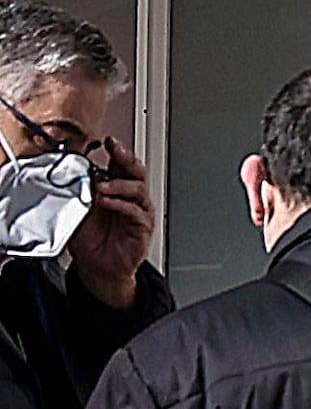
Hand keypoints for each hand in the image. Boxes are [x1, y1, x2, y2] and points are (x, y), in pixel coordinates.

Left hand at [71, 149, 150, 307]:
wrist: (98, 267)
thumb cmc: (91, 239)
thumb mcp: (79, 210)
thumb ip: (78, 193)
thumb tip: (70, 174)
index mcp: (116, 189)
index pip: (120, 165)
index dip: (117, 151)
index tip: (108, 140)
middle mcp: (130, 197)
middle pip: (135, 171)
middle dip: (125, 157)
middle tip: (115, 149)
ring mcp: (138, 211)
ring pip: (137, 188)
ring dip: (118, 184)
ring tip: (101, 186)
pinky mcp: (143, 226)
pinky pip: (135, 211)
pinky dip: (121, 204)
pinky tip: (107, 202)